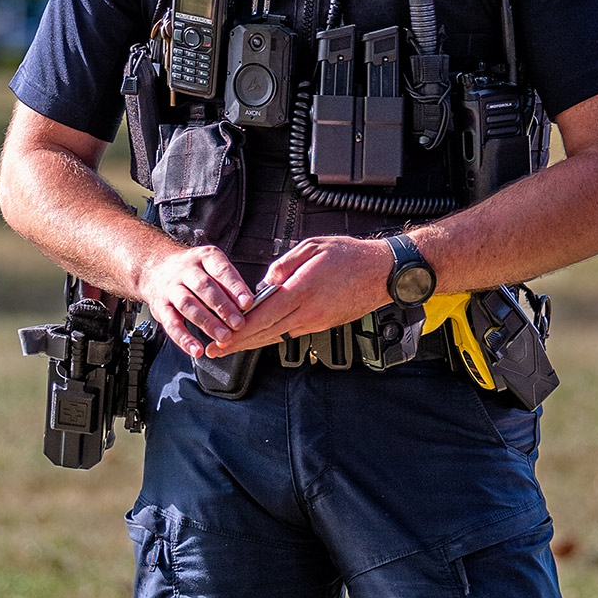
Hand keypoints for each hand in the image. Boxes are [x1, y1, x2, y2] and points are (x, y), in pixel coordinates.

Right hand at [138, 242, 254, 359]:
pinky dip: (184, 339)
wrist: (154, 268)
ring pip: (188, 304)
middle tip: (238, 323)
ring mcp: (171, 289)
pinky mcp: (160, 308)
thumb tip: (249, 304)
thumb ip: (229, 283)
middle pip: (204, 288)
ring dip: (207, 322)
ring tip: (223, 336)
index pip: (221, 270)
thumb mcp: (211, 266)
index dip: (234, 287)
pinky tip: (197, 350)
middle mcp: (185, 271)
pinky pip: (171, 324)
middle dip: (223, 306)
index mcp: (204, 257)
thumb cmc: (192, 271)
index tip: (247, 302)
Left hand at [204, 236, 394, 355]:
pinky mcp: (322, 324)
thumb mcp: (314, 247)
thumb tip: (265, 281)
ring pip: (277, 336)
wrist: (382, 273)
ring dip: (252, 343)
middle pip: (265, 332)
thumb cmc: (351, 256)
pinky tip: (258, 338)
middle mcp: (307, 311)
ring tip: (230, 348)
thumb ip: (285, 263)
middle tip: (215, 351)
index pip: (262, 315)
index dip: (238, 330)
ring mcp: (315, 321)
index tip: (220, 337)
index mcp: (302, 290)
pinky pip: (290, 332)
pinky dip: (271, 337)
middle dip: (237, 343)